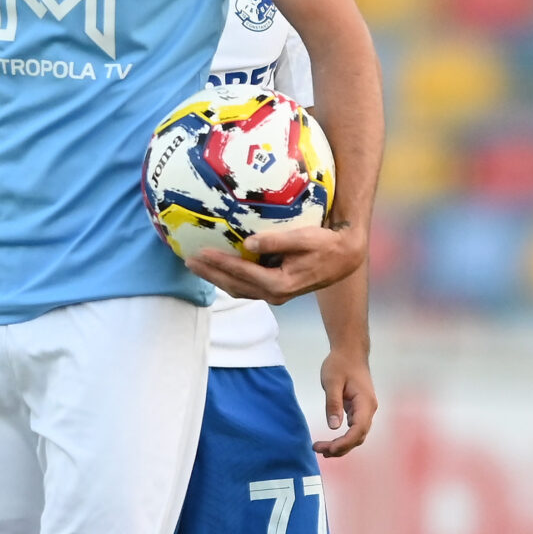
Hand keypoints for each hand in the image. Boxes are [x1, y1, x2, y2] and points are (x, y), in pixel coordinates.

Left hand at [185, 224, 366, 302]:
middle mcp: (274, 294)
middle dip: (209, 274)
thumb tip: (248, 243)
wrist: (343, 259)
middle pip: (233, 285)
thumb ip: (276, 241)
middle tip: (188, 261)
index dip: (220, 263)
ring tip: (196, 265)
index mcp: (279, 284)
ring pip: (237, 288)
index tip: (201, 253)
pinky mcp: (274, 290)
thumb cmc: (325, 245)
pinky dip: (228, 278)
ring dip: (215, 277)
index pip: (242, 273)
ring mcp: (274, 295)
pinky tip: (217, 268)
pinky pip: (245, 286)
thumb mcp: (304, 238)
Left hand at [313, 346, 377, 457]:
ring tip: (321, 450)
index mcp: (365, 403)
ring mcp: (365, 410)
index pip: (358, 430)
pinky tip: (329, 443)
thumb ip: (333, 404)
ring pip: (356, 435)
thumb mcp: (332, 382)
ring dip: (341, 446)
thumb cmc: (340, 364)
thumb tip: (333, 427)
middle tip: (318, 450)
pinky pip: (353, 429)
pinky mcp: (359, 410)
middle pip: (358, 436)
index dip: (344, 443)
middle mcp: (368, 409)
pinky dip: (343, 438)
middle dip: (340, 447)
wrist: (350, 352)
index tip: (328, 449)